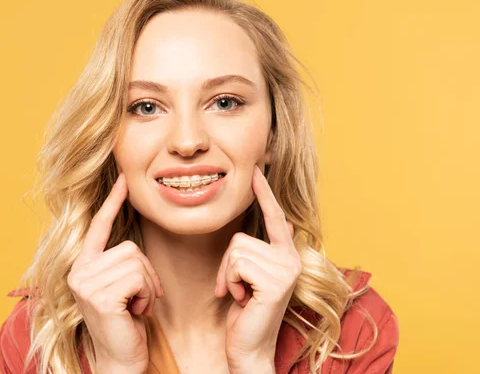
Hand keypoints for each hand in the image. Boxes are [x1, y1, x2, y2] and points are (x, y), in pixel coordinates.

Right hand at [67, 173, 164, 373]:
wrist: (121, 360)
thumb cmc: (126, 323)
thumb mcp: (121, 287)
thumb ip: (120, 263)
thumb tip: (132, 244)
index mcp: (83, 266)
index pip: (99, 227)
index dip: (112, 202)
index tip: (123, 179)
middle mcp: (79, 271)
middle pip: (130, 248)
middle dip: (146, 274)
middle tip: (139, 299)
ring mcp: (86, 283)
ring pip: (137, 261)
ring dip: (147, 286)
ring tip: (136, 306)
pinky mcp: (100, 296)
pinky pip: (139, 277)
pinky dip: (147, 295)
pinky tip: (136, 312)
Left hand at [215, 165, 300, 371]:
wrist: (248, 348)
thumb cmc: (245, 313)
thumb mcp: (249, 277)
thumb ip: (255, 253)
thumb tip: (266, 228)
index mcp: (286, 255)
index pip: (274, 217)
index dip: (263, 193)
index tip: (255, 170)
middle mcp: (291, 259)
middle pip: (240, 238)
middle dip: (227, 265)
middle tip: (236, 288)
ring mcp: (286, 269)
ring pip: (236, 250)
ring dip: (228, 275)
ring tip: (241, 295)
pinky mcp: (276, 282)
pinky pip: (237, 264)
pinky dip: (230, 282)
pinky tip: (242, 300)